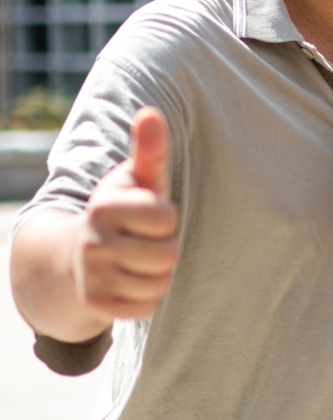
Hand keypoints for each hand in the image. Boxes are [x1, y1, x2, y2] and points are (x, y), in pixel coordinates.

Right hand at [73, 107, 178, 322]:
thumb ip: (149, 150)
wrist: (78, 256)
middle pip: (167, 254)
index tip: (148, 213)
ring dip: (158, 273)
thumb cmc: (124, 210)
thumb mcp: (137, 180)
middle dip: (165, 247)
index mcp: (105, 206)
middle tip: (144, 240)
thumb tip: (150, 113)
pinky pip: (147, 306)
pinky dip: (147, 296)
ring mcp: (91, 276)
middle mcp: (93, 242)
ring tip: (138, 259)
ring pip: (159, 282)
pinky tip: (130, 281)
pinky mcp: (96, 305)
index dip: (165, 217)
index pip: (166, 217)